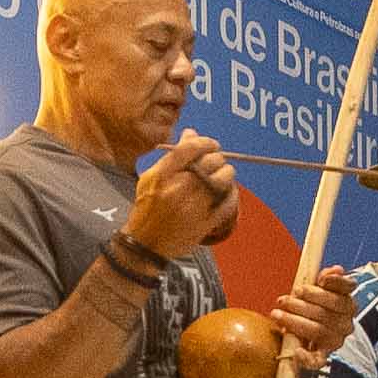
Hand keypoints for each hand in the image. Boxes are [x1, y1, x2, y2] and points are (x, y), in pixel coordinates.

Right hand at [127, 131, 234, 258]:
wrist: (145, 244)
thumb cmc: (148, 208)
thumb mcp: (151, 178)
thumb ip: (173, 157)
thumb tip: (191, 134)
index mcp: (161, 176)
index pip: (189, 148)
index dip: (205, 142)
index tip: (212, 144)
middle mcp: (177, 189)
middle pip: (208, 162)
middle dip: (217, 157)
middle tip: (218, 160)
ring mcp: (192, 207)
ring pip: (221, 180)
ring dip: (227, 174)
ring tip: (225, 174)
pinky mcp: (204, 223)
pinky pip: (227, 204)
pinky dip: (232, 195)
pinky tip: (230, 191)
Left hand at [272, 267, 356, 371]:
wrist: (307, 333)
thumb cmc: (310, 306)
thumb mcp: (316, 289)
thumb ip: (325, 279)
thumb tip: (337, 269)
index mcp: (347, 301)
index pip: (347, 288)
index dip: (334, 282)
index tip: (320, 279)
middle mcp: (346, 322)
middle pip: (326, 311)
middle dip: (302, 304)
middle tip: (283, 299)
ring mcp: (337, 339)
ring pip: (318, 331)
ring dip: (294, 322)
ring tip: (276, 315)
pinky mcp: (325, 355)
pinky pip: (318, 360)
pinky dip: (306, 357)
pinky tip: (296, 351)